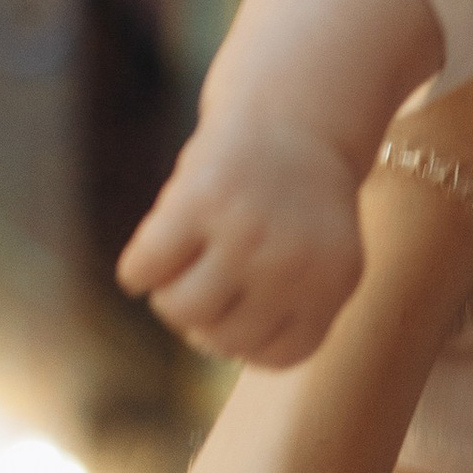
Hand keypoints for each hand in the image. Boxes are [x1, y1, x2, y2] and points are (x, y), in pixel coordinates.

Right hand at [118, 115, 367, 368]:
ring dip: (170, 294)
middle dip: (207, 318)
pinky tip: (157, 247)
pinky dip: (138, 269)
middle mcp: (293, 263)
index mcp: (333, 284)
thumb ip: (282, 312)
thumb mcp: (318, 261)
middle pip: (223, 339)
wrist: (293, 115)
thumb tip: (205, 346)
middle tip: (208, 278)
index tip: (238, 313)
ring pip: (179, 310)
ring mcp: (245, 232)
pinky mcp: (197, 200)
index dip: (250, 342)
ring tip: (184, 264)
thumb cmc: (297, 204)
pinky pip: (144, 270)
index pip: (280, 357)